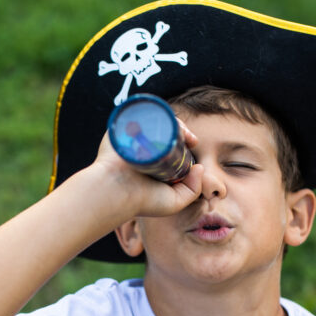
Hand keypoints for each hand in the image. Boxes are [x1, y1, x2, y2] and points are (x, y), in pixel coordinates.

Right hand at [87, 119, 204, 218]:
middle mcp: (143, 150)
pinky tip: (167, 121)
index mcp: (154, 164)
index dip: (186, 143)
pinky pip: (141, 114)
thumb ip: (193, 190)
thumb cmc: (143, 201)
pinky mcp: (122, 128)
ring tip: (182, 132)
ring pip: (157, 122)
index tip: (193, 144)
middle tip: (191, 139)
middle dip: (182, 131)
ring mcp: (133, 138)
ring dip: (173, 122)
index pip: (173, 146)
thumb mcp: (175, 201)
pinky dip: (155, 113)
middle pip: (167, 132)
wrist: (115, 192)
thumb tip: (200, 167)